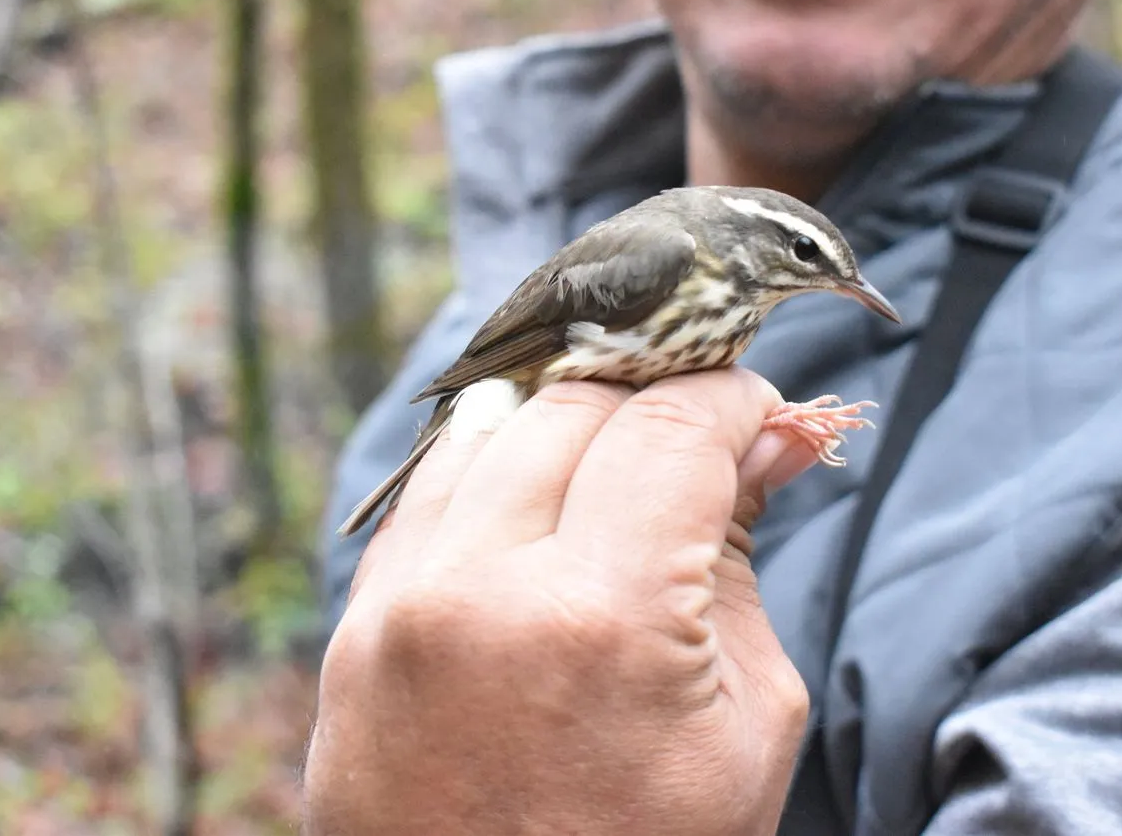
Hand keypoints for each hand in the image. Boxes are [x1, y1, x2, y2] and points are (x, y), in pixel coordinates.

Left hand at [303, 367, 819, 835]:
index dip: (732, 400)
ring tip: (616, 470)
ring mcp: (399, 614)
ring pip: (488, 430)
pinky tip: (536, 506)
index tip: (756, 413)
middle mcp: (484, 595)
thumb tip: (768, 442)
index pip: (672, 429)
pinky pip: (425, 499)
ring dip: (566, 428)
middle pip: (577, 408)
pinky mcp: (353, 637)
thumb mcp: (748, 722)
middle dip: (652, 406)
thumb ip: (741, 559)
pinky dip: (489, 476)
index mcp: (605, 623)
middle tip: (694, 445)